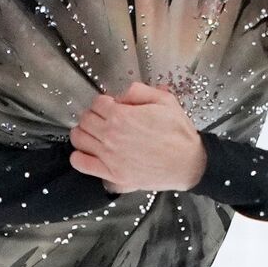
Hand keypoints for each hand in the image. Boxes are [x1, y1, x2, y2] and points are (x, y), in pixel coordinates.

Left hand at [68, 82, 207, 192]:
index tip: (112, 107)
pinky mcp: (112, 175)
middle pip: (85, 119)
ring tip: (96, 134)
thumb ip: (139, 91)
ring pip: (79, 138)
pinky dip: (79, 156)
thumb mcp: (165, 101)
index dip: (105, 103)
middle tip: (105, 120)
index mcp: (122, 116)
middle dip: (94, 116)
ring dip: (85, 133)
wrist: (188, 163)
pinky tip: (91, 152)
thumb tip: (121, 95)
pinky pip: (79, 162)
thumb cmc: (178, 133)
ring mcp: (109, 157)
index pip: (97, 103)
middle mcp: (111, 135)